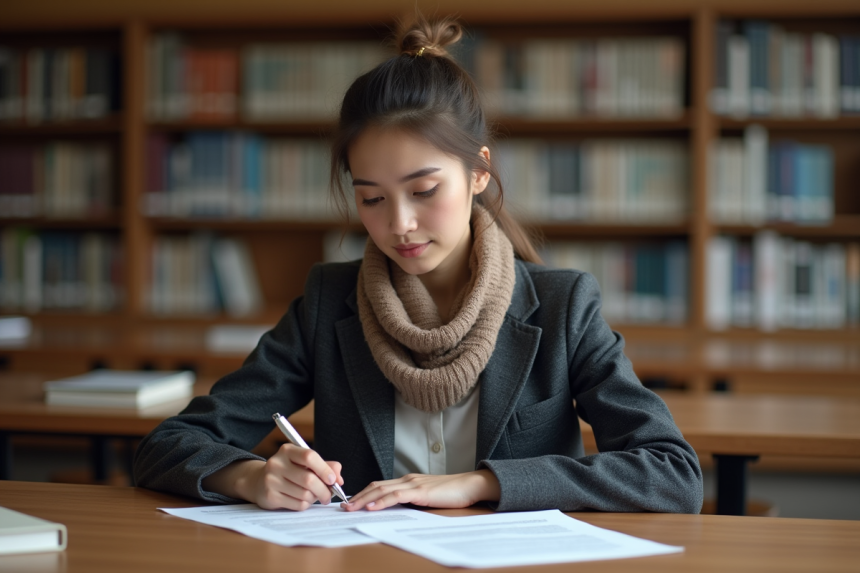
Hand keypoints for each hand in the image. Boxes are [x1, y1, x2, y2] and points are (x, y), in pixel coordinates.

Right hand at [249, 444, 344, 509]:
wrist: (259, 482)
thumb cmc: (289, 471)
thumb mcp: (305, 463)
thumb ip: (325, 466)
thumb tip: (339, 478)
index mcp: (287, 450)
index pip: (309, 456)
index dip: (324, 469)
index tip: (333, 479)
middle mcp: (277, 463)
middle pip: (309, 479)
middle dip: (324, 490)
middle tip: (329, 495)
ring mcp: (271, 480)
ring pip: (305, 494)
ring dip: (315, 498)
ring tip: (314, 496)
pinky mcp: (270, 496)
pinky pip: (297, 504)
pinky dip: (305, 504)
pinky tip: (302, 500)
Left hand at [342, 469, 499, 511]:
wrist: (470, 485)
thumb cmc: (452, 493)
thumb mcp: (427, 497)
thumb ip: (413, 500)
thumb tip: (398, 510)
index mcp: (408, 481)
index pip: (380, 485)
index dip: (363, 493)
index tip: (351, 502)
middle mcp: (407, 479)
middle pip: (376, 486)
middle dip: (357, 496)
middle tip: (343, 507)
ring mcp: (413, 484)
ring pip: (382, 490)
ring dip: (364, 499)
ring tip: (350, 508)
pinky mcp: (420, 491)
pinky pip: (396, 496)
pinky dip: (381, 501)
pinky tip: (371, 507)